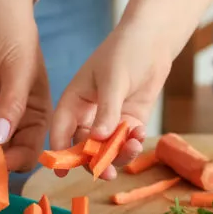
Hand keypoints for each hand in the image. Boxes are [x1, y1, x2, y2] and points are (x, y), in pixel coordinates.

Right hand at [51, 18, 168, 179]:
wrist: (153, 40)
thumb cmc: (125, 52)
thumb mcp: (113, 80)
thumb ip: (107, 111)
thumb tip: (98, 139)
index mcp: (73, 102)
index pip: (61, 131)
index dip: (60, 153)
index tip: (61, 173)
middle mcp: (87, 115)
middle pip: (84, 147)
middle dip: (95, 161)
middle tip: (109, 173)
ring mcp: (109, 121)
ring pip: (106, 150)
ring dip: (118, 155)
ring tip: (134, 146)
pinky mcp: (129, 122)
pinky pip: (126, 143)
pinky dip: (133, 144)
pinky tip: (141, 134)